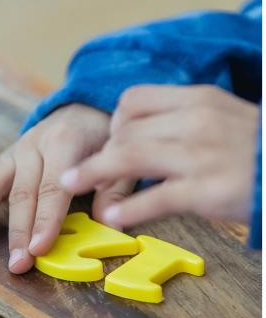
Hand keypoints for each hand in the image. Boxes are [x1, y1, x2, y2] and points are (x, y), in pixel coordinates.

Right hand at [0, 103, 134, 272]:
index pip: (53, 188)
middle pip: (21, 193)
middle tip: (17, 265)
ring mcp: (15, 151)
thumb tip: (108, 222)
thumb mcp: (121, 157)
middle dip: (18, 232)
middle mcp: (33, 145)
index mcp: (64, 143)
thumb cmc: (107, 137)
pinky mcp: (5, 156)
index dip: (46, 219)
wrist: (89, 103)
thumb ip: (115, 189)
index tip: (39, 249)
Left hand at [59, 85, 258, 227]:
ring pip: (130, 156)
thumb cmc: (258, 150)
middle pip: (125, 129)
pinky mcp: (207, 191)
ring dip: (94, 172)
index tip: (109, 142)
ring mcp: (201, 156)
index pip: (134, 100)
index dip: (113, 122)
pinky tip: (112, 219)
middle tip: (85, 173)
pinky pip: (156, 198)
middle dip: (100, 152)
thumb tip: (147, 133)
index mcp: (199, 99)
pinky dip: (128, 210)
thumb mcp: (226, 119)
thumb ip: (187, 120)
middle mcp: (196, 120)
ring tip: (70, 185)